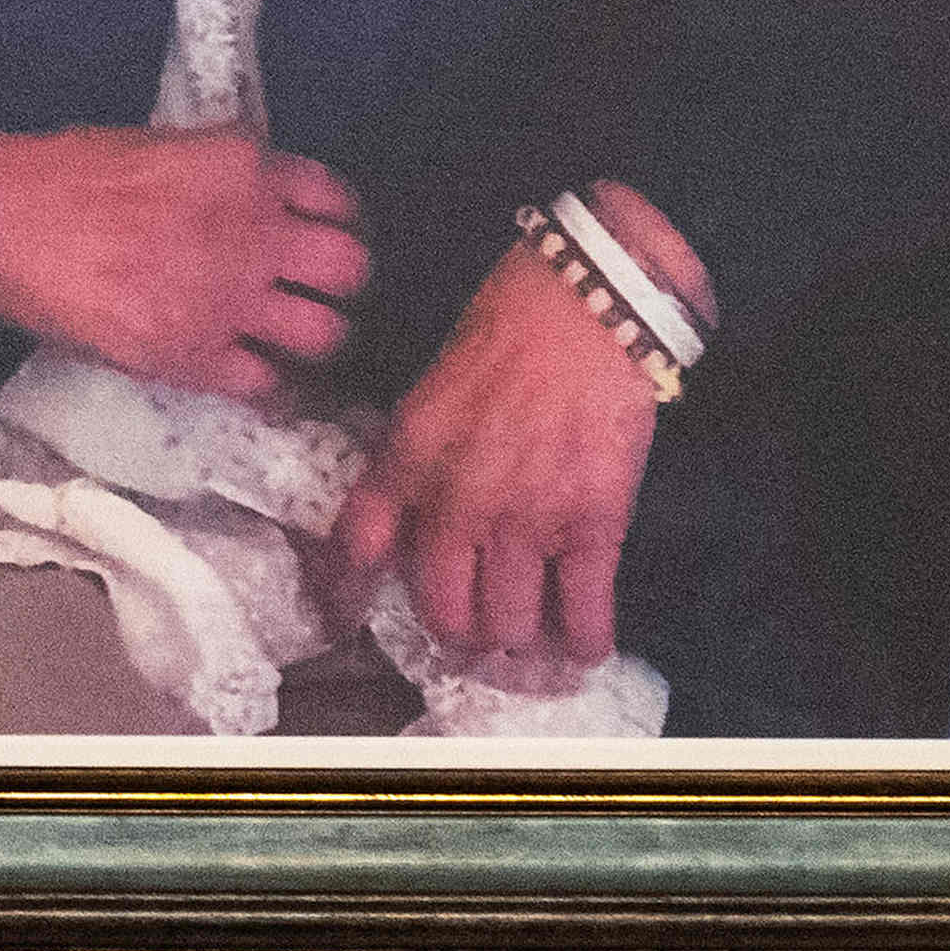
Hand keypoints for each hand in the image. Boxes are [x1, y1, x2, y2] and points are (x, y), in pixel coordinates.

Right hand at [0, 125, 368, 399]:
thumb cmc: (59, 173)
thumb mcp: (158, 144)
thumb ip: (219, 173)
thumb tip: (248, 199)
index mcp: (244, 168)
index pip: (336, 198)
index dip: (334, 222)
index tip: (318, 234)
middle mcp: (254, 234)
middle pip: (350, 269)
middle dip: (341, 283)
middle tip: (314, 292)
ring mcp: (228, 301)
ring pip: (325, 334)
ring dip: (312, 337)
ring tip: (288, 340)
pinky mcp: (192, 357)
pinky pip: (265, 384)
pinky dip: (264, 383)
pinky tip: (247, 374)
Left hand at [333, 185, 712, 670]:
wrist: (586, 303)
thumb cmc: (504, 333)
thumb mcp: (426, 393)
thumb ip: (405, 463)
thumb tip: (391, 528)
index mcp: (408, 458)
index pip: (359, 549)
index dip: (353, 593)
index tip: (356, 613)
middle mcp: (460, 500)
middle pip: (445, 612)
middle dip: (459, 634)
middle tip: (473, 634)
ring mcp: (529, 517)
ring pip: (510, 624)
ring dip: (517, 641)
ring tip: (525, 639)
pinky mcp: (595, 521)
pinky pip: (585, 607)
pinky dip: (584, 639)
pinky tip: (582, 647)